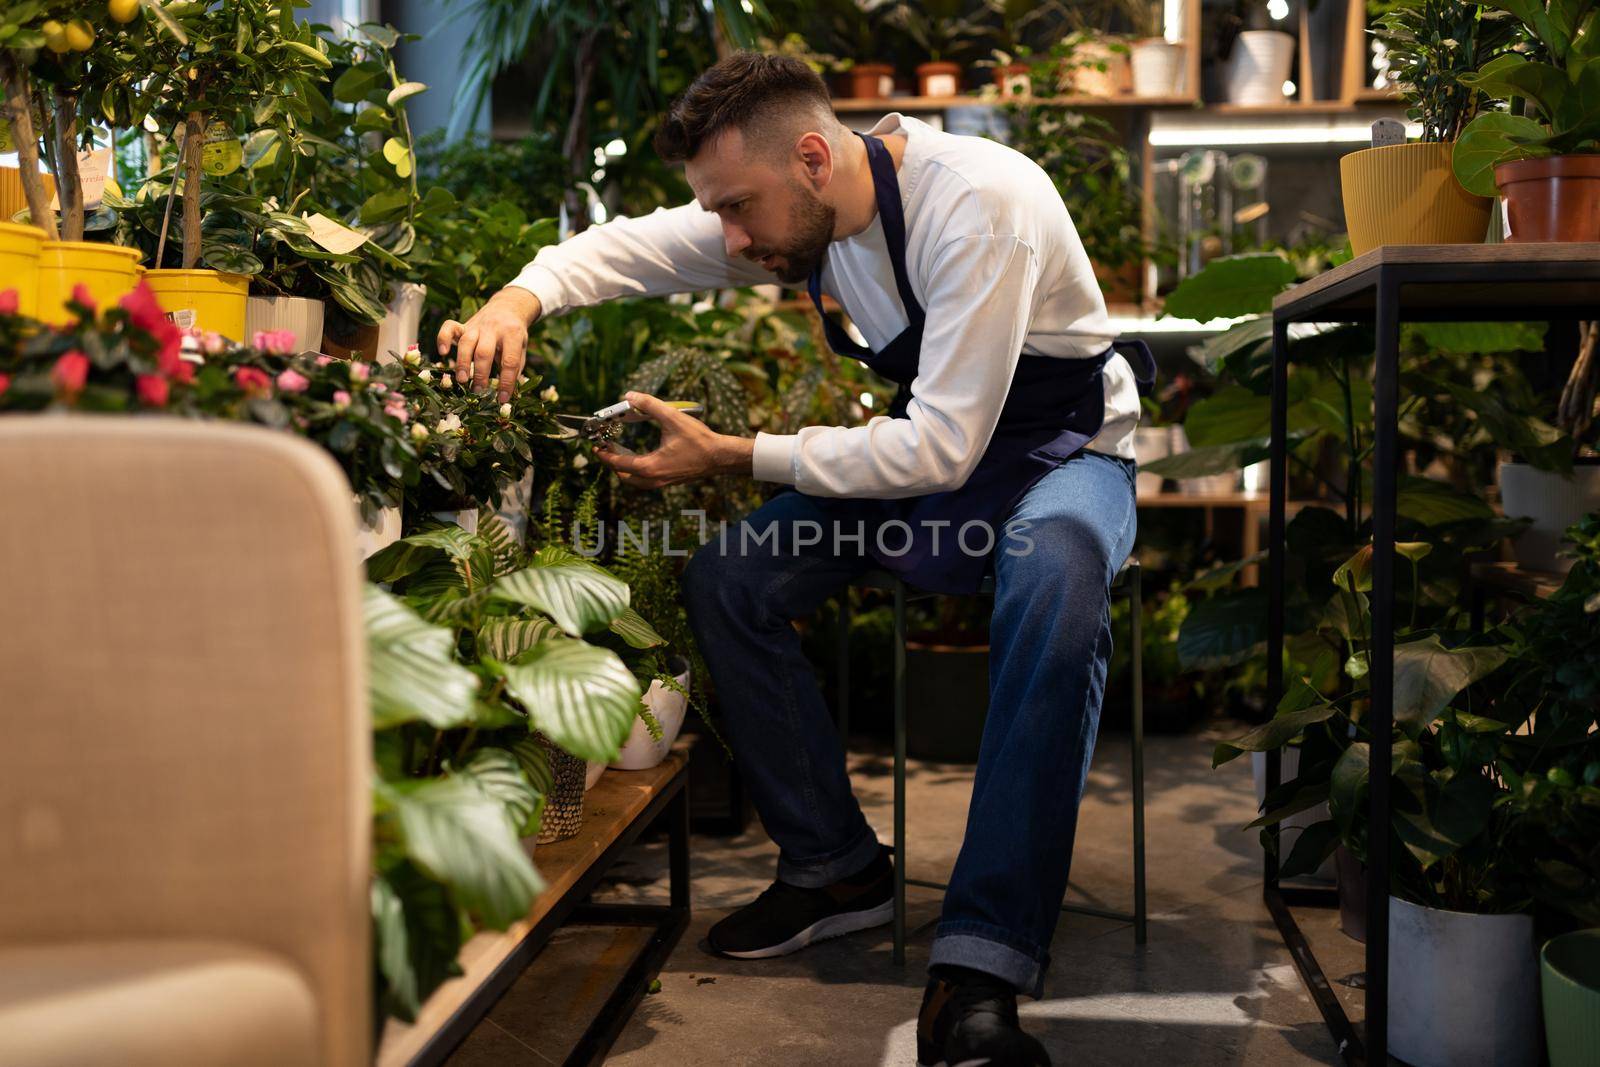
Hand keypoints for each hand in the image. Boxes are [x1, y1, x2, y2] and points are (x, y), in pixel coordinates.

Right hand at [436, 287, 541, 401]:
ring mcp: (477, 325)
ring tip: (462, 380)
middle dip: (480, 374)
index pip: (510, 361)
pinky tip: (443, 352)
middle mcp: (493, 328)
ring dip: (463, 363)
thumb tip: (506, 393)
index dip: (506, 382)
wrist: (507, 307)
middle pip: (484, 352)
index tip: (502, 399)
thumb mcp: (521, 348)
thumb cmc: (514, 334)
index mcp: (513, 334)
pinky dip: (443, 338)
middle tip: (479, 391)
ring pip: (466, 342)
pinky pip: (449, 327)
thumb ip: (515, 367)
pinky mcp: (463, 324)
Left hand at [595, 392, 753, 488]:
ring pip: (636, 481)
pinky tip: (641, 457)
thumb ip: (649, 404)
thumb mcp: (673, 418)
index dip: (605, 455)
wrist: (720, 457)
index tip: (597, 447)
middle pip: (624, 476)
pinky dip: (638, 471)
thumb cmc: (699, 440)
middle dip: (613, 463)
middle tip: (607, 448)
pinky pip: (647, 480)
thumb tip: (630, 395)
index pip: (619, 463)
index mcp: (651, 466)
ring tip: (621, 453)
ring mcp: (663, 482)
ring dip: (625, 469)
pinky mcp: (670, 480)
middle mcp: (654, 478)